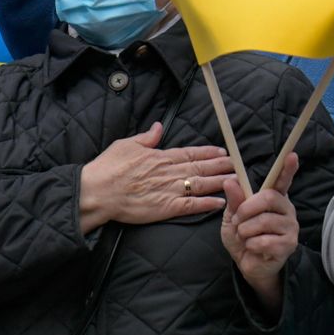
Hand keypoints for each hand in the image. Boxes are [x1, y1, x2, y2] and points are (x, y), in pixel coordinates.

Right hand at [77, 122, 231, 232]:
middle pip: (200, 167)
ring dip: (220, 182)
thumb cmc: (107, 168)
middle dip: (221, 166)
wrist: (96, 192)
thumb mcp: (124, 145)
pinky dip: (207, 204)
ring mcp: (169, 190)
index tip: (222, 151)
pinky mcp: (166, 207)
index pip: (190, 153)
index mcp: (159, 157)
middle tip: (237, 165)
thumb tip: (159, 127)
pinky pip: (192, 205)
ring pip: (201, 184)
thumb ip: (145, 137)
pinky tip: (220, 203)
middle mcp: (168, 172)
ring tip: (235, 181)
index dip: (208, 152)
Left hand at [222, 152, 299, 314]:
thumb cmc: (242, 236)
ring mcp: (290, 226)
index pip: (282, 181)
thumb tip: (230, 180)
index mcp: (272, 199)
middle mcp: (285, 210)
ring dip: (245, 231)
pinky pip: (264, 240)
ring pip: (263, 221)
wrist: (246, 263)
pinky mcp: (289, 244)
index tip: (292, 155)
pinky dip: (251, 245)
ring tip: (246, 237)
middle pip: (268, 198)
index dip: (287, 168)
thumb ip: (234, 200)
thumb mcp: (231, 216)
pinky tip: (254, 248)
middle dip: (246, 209)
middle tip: (237, 220)